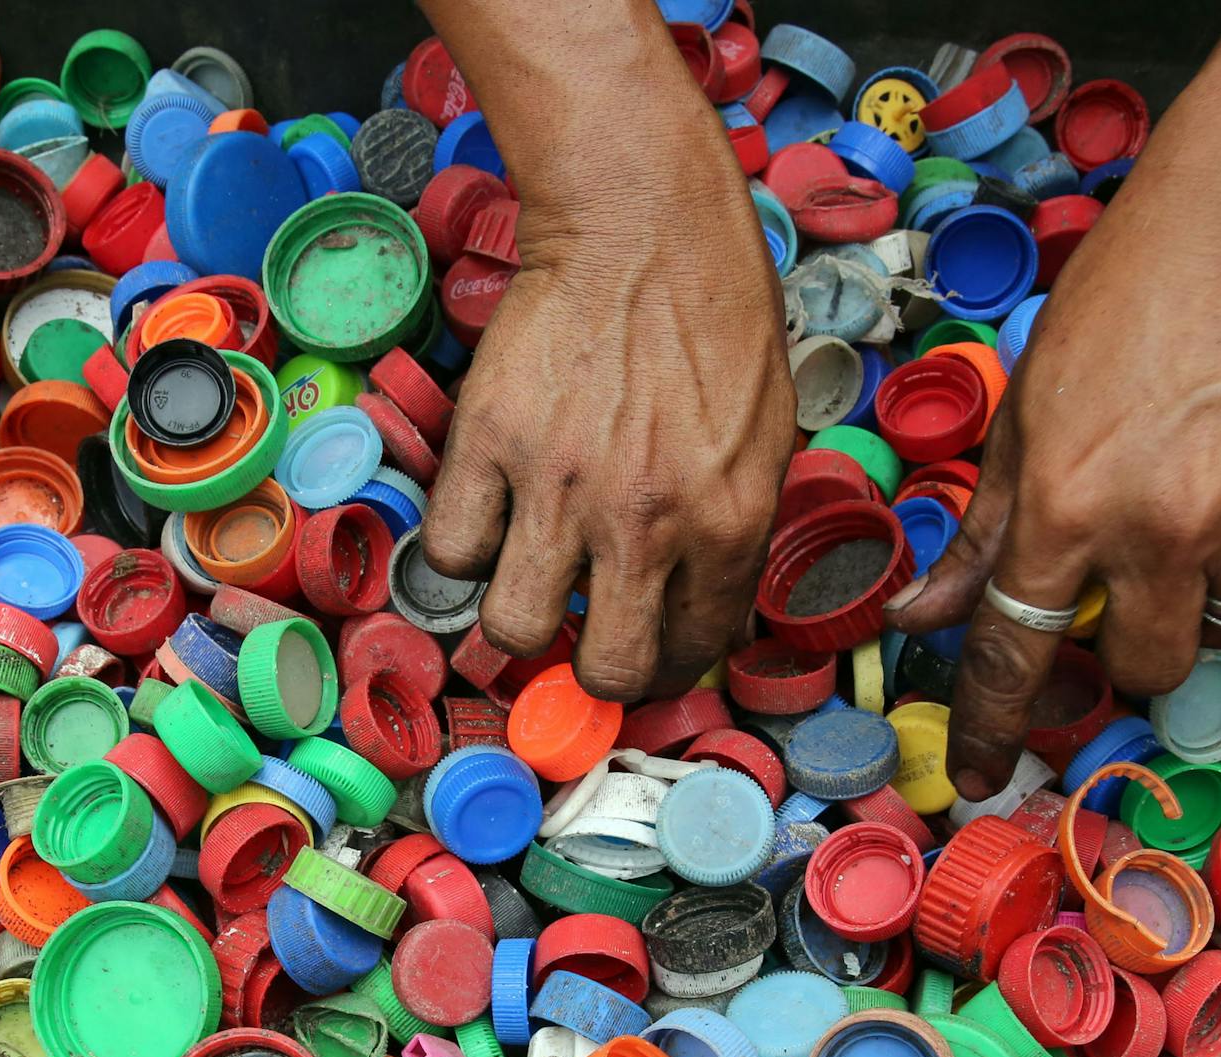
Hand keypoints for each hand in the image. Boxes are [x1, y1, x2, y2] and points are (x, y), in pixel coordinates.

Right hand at [420, 143, 795, 701]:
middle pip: (604, 669)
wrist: (641, 221)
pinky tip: (491, 516)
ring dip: (522, 612)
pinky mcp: (488, 443)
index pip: (692, 649)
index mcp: (730, 522)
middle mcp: (646, 521)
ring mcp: (559, 486)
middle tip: (588, 629)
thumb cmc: (715, 316)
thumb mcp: (768, 435)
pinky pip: (452, 548)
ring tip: (534, 572)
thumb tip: (694, 607)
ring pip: (514, 627)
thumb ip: (733, 529)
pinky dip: (465, 546)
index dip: (666, 659)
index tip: (647, 646)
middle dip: (596, 663)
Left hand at [883, 169, 1220, 801]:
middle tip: (1133, 579)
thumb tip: (919, 617)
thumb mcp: (1024, 420)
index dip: (995, 726)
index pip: (1017, 654)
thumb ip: (985, 533)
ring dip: (1202, 597)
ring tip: (1198, 504)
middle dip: (1130, 646)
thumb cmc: (1120, 311)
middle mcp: (1167, 525)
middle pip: (1146, 669)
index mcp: (1069, 506)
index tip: (985, 774)